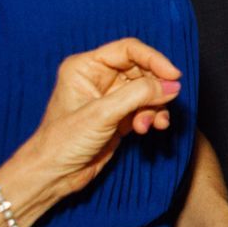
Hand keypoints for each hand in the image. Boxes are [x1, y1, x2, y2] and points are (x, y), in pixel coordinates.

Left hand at [14, 38, 182, 205]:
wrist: (53, 176)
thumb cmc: (62, 142)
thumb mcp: (102, 114)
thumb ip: (139, 95)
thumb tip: (172, 85)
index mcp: (86, 67)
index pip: (129, 50)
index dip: (154, 59)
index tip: (174, 75)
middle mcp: (100, 77)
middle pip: (142, 70)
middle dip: (156, 88)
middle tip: (166, 102)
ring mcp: (111, 97)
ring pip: (148, 90)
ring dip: (155, 106)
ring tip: (152, 124)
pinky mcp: (120, 115)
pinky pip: (146, 107)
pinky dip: (152, 116)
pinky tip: (148, 128)